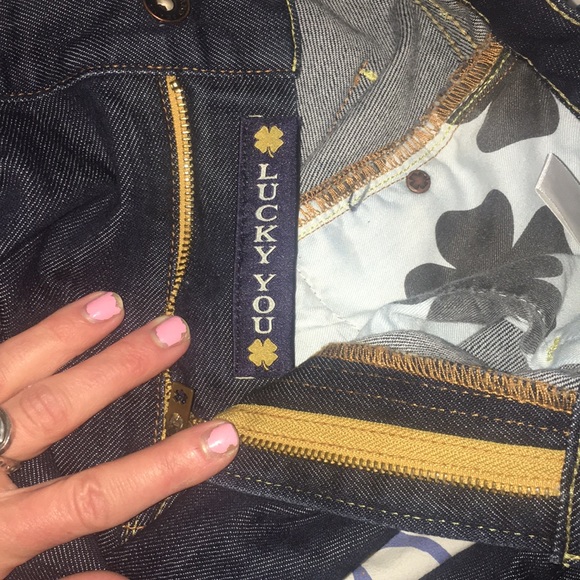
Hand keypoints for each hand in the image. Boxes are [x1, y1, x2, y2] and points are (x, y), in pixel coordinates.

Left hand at [0, 293, 238, 577]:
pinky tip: (25, 327)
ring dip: (58, 336)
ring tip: (109, 303)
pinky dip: (4, 343)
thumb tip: (126, 579)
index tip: (222, 437)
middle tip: (172, 329)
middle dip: (118, 369)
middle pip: (52, 411)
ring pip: (2, 372)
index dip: (164, 468)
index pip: (94, 496)